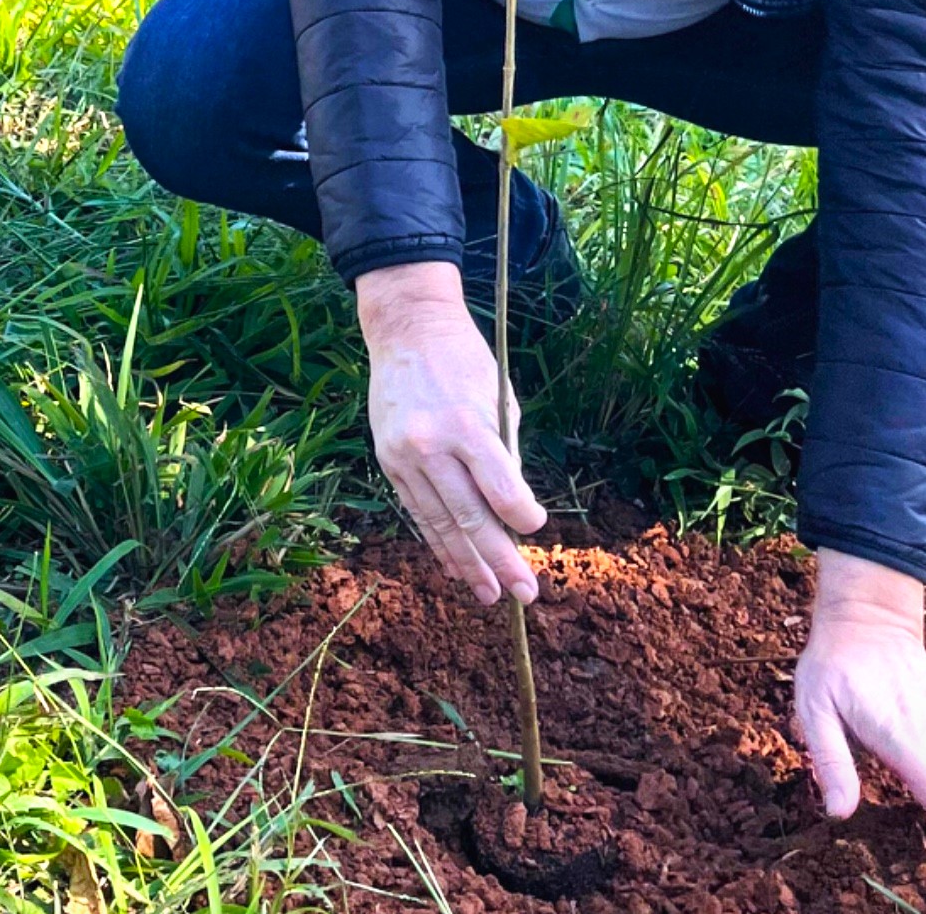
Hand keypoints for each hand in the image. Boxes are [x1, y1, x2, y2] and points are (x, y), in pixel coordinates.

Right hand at [358, 261, 545, 605]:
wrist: (406, 330)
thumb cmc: (466, 362)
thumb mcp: (498, 398)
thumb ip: (504, 454)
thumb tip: (512, 510)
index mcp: (466, 424)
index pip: (499, 488)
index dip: (522, 516)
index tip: (537, 529)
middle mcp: (430, 445)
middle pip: (469, 516)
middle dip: (499, 559)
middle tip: (524, 593)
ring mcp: (403, 456)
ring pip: (438, 522)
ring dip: (466, 563)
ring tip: (489, 594)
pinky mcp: (388, 461)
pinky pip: (416, 511)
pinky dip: (436, 541)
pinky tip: (454, 566)